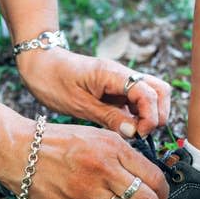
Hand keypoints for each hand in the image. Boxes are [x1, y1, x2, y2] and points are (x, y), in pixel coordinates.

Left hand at [17, 48, 170, 136]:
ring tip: (134, 132)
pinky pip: (138, 100)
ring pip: (153, 94)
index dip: (150, 116)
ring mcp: (122, 81)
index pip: (149, 93)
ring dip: (150, 114)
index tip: (139, 134)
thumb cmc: (53, 81)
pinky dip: (139, 114)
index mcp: (113, 74)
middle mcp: (123, 74)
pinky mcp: (117, 89)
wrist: (39, 65)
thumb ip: (109, 118)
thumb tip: (134, 132)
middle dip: (158, 114)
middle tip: (141, 133)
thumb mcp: (79, 105)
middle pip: (160, 90)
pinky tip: (126, 126)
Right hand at [24, 123, 168, 198]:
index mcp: (114, 148)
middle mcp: (105, 169)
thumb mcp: (98, 136)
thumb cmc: (62, 143)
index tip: (161, 197)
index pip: (154, 176)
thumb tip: (148, 176)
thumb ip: (123, 153)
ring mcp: (88, 191)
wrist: (22, 151)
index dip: (164, 192)